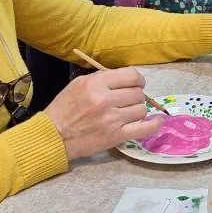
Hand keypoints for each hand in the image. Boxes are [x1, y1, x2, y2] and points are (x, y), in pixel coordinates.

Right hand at [45, 68, 161, 160]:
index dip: (138, 79)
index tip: (136, 84)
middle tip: (127, 101)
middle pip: (137, 93)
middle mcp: (105, 100)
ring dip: (137, 110)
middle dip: (135, 95)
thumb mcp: (78, 84)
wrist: (53, 136)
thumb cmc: (64, 109)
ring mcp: (112, 119)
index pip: (131, 75)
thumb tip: (125, 78)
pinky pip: (144, 129)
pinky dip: (154, 125)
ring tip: (127, 113)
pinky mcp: (116, 136)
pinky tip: (158, 121)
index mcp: (96, 84)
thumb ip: (102, 78)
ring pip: (141, 109)